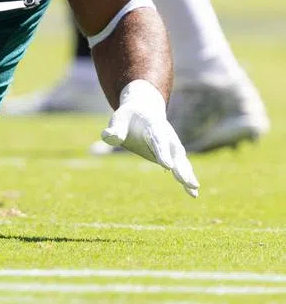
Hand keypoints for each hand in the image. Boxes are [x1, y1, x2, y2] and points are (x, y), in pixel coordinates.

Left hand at [101, 80, 199, 196]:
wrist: (143, 110)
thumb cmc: (128, 118)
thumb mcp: (119, 120)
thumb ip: (115, 129)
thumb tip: (108, 137)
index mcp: (153, 126)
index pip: (158, 140)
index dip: (162, 153)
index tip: (167, 166)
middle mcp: (167, 136)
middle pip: (174, 152)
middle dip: (180, 167)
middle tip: (186, 181)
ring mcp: (171, 145)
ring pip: (181, 160)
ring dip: (187, 174)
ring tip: (194, 188)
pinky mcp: (172, 154)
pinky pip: (182, 166)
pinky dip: (187, 178)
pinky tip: (193, 193)